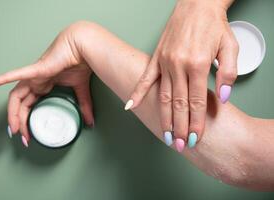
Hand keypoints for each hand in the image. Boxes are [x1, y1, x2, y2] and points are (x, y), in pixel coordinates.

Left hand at [0, 24, 93, 145]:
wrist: (85, 48)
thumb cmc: (80, 62)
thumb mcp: (80, 90)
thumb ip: (83, 106)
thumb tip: (90, 121)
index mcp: (45, 85)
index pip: (31, 106)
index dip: (28, 121)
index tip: (30, 135)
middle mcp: (36, 82)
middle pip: (21, 105)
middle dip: (20, 122)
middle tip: (23, 138)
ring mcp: (35, 76)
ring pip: (17, 96)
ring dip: (13, 113)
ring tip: (13, 128)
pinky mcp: (38, 69)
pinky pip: (18, 74)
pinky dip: (5, 78)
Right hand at [126, 0, 237, 150]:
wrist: (197, 4)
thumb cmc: (214, 25)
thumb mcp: (230, 46)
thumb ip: (227, 73)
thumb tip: (221, 98)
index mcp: (197, 64)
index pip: (196, 101)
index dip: (196, 122)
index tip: (195, 138)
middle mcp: (178, 65)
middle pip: (178, 104)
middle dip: (180, 127)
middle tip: (180, 145)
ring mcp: (164, 62)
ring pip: (163, 96)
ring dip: (164, 118)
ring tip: (165, 135)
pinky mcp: (156, 57)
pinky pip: (145, 78)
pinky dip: (137, 93)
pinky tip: (130, 106)